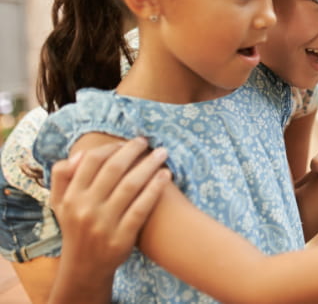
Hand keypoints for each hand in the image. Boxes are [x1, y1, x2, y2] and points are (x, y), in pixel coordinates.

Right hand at [50, 137, 170, 272]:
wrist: (85, 267)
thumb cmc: (77, 227)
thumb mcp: (60, 204)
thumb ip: (62, 176)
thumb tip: (80, 154)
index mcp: (71, 197)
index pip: (92, 161)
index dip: (111, 147)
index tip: (125, 142)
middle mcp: (86, 208)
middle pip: (114, 169)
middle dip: (133, 150)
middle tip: (147, 141)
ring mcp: (104, 224)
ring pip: (131, 185)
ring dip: (149, 165)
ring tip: (162, 154)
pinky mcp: (122, 237)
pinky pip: (142, 207)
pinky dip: (155, 188)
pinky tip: (166, 175)